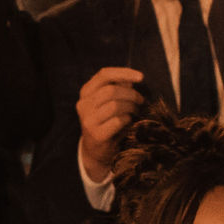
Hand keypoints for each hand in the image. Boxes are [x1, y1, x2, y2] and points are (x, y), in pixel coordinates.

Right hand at [76, 67, 144, 183]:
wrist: (96, 150)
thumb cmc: (106, 121)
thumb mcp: (108, 102)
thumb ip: (118, 88)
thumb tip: (131, 79)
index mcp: (86, 92)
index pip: (104, 75)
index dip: (123, 72)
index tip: (141, 77)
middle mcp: (83, 105)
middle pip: (111, 90)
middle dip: (131, 94)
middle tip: (140, 101)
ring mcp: (88, 120)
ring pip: (115, 105)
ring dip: (131, 107)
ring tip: (135, 112)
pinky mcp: (96, 134)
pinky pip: (118, 121)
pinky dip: (128, 120)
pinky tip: (128, 123)